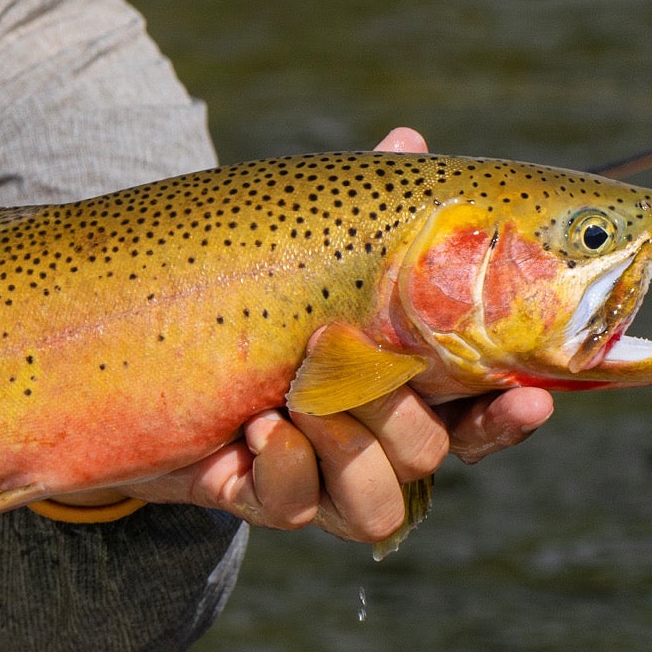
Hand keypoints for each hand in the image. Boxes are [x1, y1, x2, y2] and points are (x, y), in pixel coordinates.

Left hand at [114, 128, 559, 542]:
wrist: (118, 347)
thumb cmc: (231, 291)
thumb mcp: (298, 250)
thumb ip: (361, 211)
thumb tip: (408, 140)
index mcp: (395, 382)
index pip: (480, 415)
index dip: (509, 417)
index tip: (532, 397)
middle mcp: (365, 439)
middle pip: (430, 455)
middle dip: (399, 415)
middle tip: (346, 360)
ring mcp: (313, 477)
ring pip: (379, 507)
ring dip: (345, 450)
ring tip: (291, 400)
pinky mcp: (254, 498)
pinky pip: (299, 511)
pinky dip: (286, 469)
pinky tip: (254, 429)